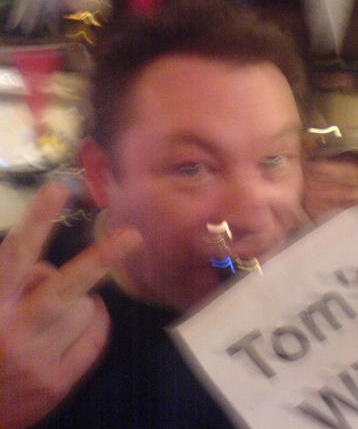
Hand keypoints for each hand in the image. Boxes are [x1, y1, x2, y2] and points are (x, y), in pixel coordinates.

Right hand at [0, 182, 140, 428]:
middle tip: (132, 235)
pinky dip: (93, 325)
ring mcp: (38, 360)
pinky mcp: (57, 383)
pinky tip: (73, 328)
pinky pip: (95, 339)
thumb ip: (12, 278)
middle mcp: (14, 330)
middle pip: (66, 287)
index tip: (57, 188)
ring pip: (87, 309)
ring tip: (59, 311)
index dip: (38, 220)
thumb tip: (48, 263)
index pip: (16, 254)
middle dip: (102, 258)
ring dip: (82, 301)